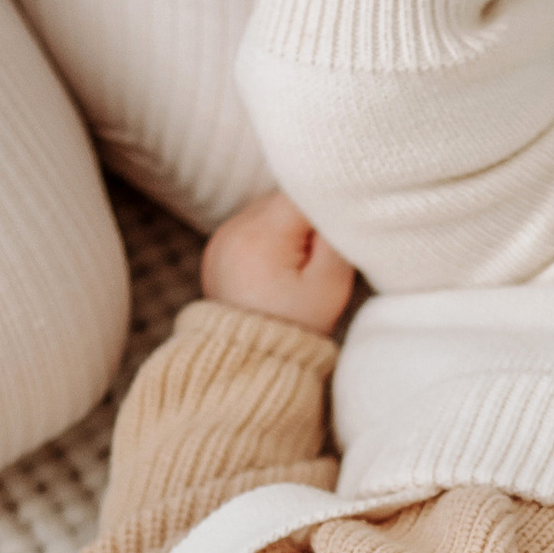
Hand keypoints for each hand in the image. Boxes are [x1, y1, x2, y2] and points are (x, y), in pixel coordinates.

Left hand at [198, 192, 355, 331]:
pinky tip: (275, 271)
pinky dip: (269, 240)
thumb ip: (336, 235)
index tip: (337, 230)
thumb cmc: (296, 326)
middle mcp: (234, 229)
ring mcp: (221, 238)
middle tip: (315, 259)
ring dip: (287, 229)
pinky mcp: (216, 249)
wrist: (249, 360)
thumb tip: (336, 203)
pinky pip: (251, 228)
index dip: (326, 207)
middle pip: (283, 199)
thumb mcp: (331, 283)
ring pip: (268, 211)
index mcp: (262, 235)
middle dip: (306, 220)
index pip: (302, 192)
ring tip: (294, 269)